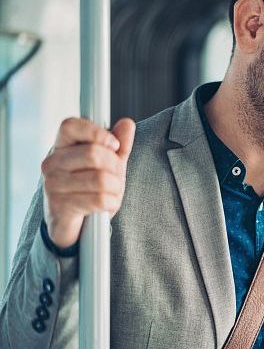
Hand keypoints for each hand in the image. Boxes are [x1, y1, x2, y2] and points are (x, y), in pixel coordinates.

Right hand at [41, 117, 135, 247]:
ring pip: (101, 179)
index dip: (96, 132)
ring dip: (116, 188)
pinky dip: (111, 203)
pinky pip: (100, 199)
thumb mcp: (109, 165)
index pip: (70, 125)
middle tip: (116, 177)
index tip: (114, 145)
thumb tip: (127, 123)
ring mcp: (53, 185)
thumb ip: (119, 145)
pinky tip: (106, 206)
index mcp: (61, 147)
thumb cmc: (90, 190)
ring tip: (110, 193)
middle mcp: (52, 163)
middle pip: (94, 153)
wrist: (77, 226)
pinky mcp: (60, 206)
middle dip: (115, 167)